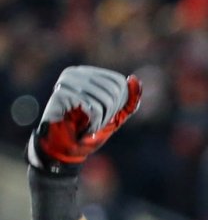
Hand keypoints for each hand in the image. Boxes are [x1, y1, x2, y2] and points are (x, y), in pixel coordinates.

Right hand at [27, 66, 141, 175]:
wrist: (64, 145)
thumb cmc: (88, 127)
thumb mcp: (117, 114)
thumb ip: (130, 99)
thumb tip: (134, 79)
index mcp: (87, 73)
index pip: (118, 82)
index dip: (120, 103)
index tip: (109, 115)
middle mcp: (75, 73)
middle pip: (113, 91)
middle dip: (112, 113)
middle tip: (101, 123)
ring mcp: (65, 82)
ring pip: (105, 99)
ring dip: (104, 120)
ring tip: (92, 127)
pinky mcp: (60, 94)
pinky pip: (93, 107)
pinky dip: (95, 123)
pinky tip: (87, 130)